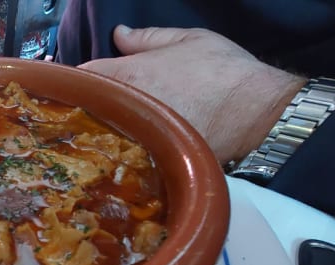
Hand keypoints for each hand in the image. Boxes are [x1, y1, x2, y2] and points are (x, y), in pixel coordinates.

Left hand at [79, 26, 306, 164]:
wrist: (257, 114)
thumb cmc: (224, 72)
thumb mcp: (187, 40)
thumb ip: (146, 38)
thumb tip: (118, 34)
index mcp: (126, 74)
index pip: (80, 77)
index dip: (77, 81)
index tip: (81, 84)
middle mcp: (124, 107)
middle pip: (85, 110)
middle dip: (84, 108)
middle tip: (90, 108)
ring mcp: (135, 137)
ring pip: (101, 135)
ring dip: (99, 131)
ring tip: (103, 128)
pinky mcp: (150, 160)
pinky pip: (124, 155)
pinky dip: (121, 151)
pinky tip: (125, 148)